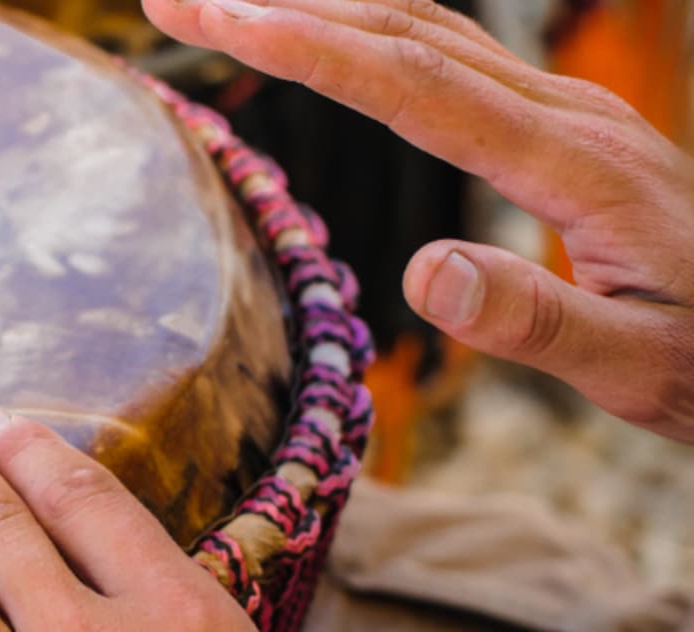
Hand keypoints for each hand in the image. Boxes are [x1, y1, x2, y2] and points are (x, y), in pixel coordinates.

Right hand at [140, 0, 693, 441]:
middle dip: (280, 4)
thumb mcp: (639, 369)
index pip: (417, 87)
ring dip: (317, 2)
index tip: (220, 22)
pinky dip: (368, 25)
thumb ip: (536, 320)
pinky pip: (447, 49)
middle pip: (405, 31)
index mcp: (576, 165)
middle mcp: (566, 112)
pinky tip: (327, 26)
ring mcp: (566, 108)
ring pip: (424, 26)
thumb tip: (422, 272)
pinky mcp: (560, 121)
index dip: (310, 49)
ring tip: (217, 2)